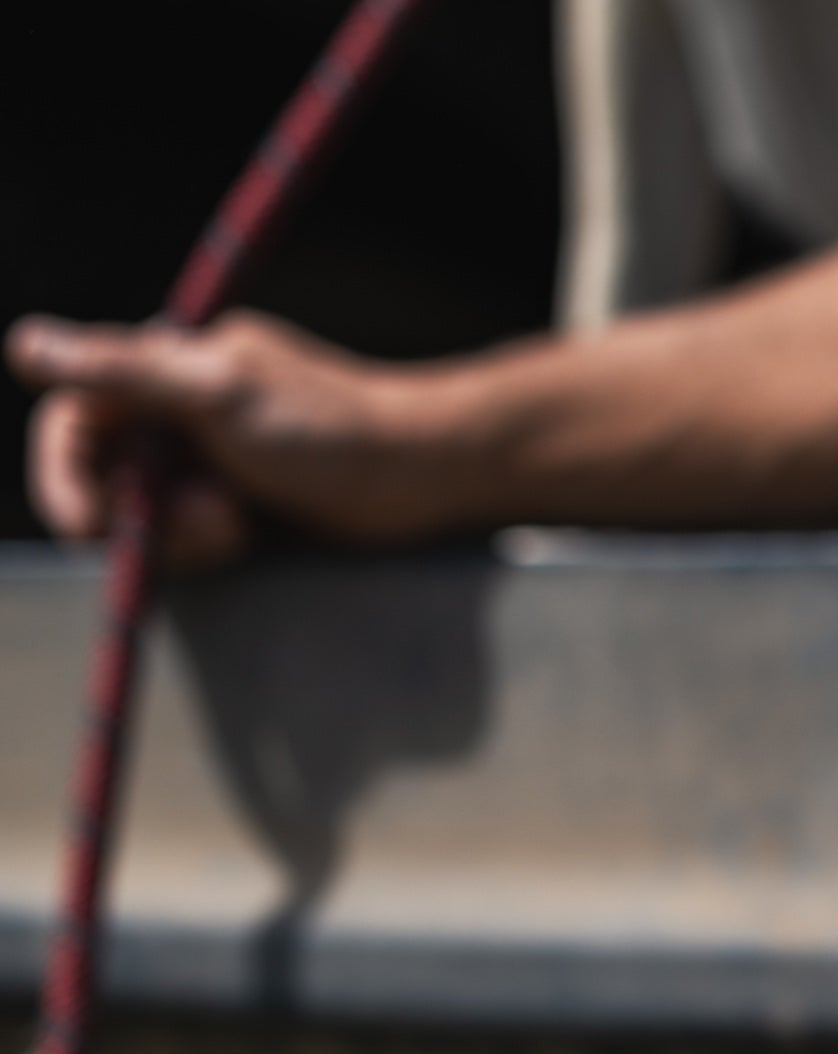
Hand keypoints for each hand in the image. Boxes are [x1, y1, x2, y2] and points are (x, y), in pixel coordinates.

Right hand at [9, 310, 461, 567]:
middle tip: (210, 521)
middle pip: (103, 481)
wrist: (420, 475)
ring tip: (237, 526)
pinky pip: (183, 541)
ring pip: (141, 520)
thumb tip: (25, 344)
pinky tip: (246, 536)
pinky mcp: (234, 505)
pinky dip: (203, 547)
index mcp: (162, 369)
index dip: (68, 478)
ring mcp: (204, 462)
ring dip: (176, 536)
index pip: (72, 424)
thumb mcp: (218, 394)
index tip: (91, 522)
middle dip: (139, 516)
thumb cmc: (329, 429)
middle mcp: (174, 411)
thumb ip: (122, 371)